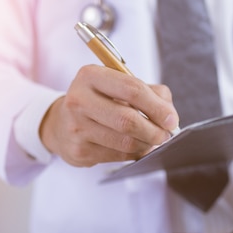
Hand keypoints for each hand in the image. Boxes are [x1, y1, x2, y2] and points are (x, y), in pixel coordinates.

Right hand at [40, 65, 178, 166]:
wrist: (60, 124)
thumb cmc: (98, 101)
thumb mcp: (118, 85)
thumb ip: (149, 92)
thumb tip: (169, 116)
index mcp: (90, 76)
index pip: (131, 89)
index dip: (157, 106)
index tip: (171, 119)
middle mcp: (79, 100)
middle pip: (128, 120)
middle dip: (154, 130)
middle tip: (165, 134)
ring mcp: (76, 127)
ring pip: (125, 142)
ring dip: (146, 144)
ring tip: (152, 140)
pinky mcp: (79, 151)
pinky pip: (118, 156)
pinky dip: (134, 153)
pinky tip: (136, 146)